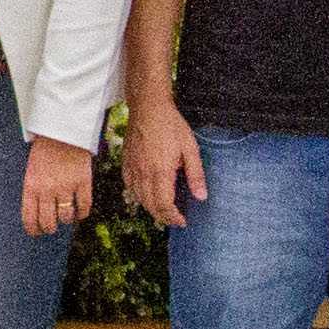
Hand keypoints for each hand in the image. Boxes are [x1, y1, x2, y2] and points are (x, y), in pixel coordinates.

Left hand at [18, 134, 95, 236]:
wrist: (63, 130)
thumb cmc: (45, 150)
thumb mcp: (31, 170)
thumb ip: (34, 190)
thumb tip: (38, 213)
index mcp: (31, 186)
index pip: (30, 218)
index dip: (34, 230)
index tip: (37, 233)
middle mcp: (47, 190)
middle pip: (49, 222)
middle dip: (50, 227)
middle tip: (52, 225)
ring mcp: (66, 187)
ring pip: (66, 218)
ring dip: (66, 219)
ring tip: (66, 215)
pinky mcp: (83, 183)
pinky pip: (84, 207)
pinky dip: (82, 214)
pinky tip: (80, 212)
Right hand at [124, 103, 207, 229]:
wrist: (148, 107)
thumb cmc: (171, 125)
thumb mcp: (190, 148)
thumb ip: (196, 174)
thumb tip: (202, 197)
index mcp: (161, 171)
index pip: (164, 205)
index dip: (173, 217)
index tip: (183, 221)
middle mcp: (144, 173)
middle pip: (150, 206)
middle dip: (163, 217)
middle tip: (175, 219)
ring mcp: (132, 168)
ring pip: (139, 198)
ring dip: (151, 208)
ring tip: (164, 209)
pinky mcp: (126, 162)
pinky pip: (129, 186)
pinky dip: (138, 195)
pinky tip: (147, 194)